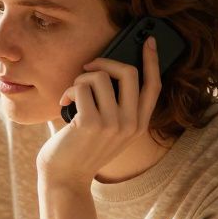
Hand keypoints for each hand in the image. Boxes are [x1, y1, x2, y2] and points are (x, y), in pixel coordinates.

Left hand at [36, 35, 162, 189]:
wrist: (65, 178)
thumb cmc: (81, 148)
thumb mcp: (108, 129)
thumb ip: (116, 105)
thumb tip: (109, 68)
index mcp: (139, 125)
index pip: (154, 86)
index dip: (153, 61)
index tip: (149, 41)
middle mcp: (130, 124)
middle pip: (129, 72)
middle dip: (105, 62)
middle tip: (89, 68)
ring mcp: (112, 124)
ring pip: (101, 77)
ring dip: (81, 80)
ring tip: (72, 95)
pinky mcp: (90, 123)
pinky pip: (81, 87)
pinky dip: (69, 90)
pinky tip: (63, 104)